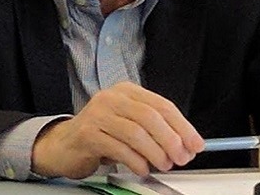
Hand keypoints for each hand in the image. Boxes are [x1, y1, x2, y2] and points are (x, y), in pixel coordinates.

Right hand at [31, 81, 204, 178]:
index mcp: (127, 91)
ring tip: (164, 164)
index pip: (162, 105)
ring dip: (155, 152)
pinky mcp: (87, 133)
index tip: (195, 144)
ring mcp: (98, 114)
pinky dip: (135, 161)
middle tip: (182, 157)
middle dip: (171, 140)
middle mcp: (112, 98)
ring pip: (136, 132)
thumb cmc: (101, 135)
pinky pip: (119, 148)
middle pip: (150, 117)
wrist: (64, 145)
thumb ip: (155, 130)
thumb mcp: (129, 125)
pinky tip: (142, 168)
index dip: (182, 126)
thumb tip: (186, 144)